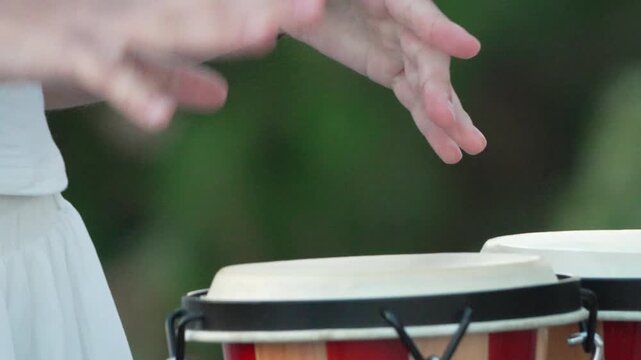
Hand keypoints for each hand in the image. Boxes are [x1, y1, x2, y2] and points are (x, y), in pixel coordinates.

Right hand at [0, 0, 324, 129]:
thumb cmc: (61, 45)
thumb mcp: (130, 67)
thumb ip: (176, 78)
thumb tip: (224, 96)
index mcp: (156, 13)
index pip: (220, 8)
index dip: (269, 8)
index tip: (314, 11)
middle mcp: (137, 10)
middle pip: (208, 7)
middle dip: (261, 8)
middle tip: (315, 8)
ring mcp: (103, 27)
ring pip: (167, 26)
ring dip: (215, 27)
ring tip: (264, 30)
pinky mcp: (67, 53)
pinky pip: (104, 75)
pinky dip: (133, 93)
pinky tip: (161, 120)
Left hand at [286, 0, 485, 162]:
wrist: (303, 3)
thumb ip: (310, 3)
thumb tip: (309, 17)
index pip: (418, 13)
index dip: (441, 32)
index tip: (469, 49)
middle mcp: (405, 21)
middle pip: (428, 58)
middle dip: (438, 90)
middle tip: (448, 118)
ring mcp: (402, 48)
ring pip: (429, 86)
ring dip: (449, 118)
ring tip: (472, 147)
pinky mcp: (392, 70)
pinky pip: (414, 100)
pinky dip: (430, 126)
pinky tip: (449, 151)